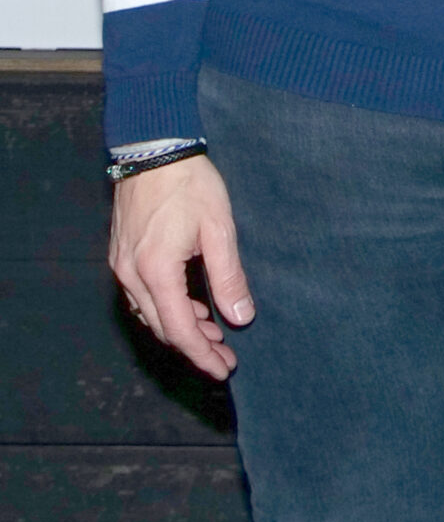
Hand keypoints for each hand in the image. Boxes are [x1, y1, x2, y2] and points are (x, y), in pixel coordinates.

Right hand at [109, 154, 252, 380]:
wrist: (153, 152)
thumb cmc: (191, 186)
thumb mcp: (219, 230)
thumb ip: (229, 277)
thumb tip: (242, 316)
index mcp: (156, 271)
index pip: (179, 329)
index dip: (202, 354)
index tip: (224, 369)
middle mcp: (131, 275)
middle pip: (163, 327)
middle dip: (195, 347)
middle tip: (225, 359)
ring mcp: (122, 266)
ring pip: (151, 314)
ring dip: (182, 328)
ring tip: (215, 335)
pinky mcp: (122, 256)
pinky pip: (144, 297)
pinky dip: (169, 309)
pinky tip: (193, 307)